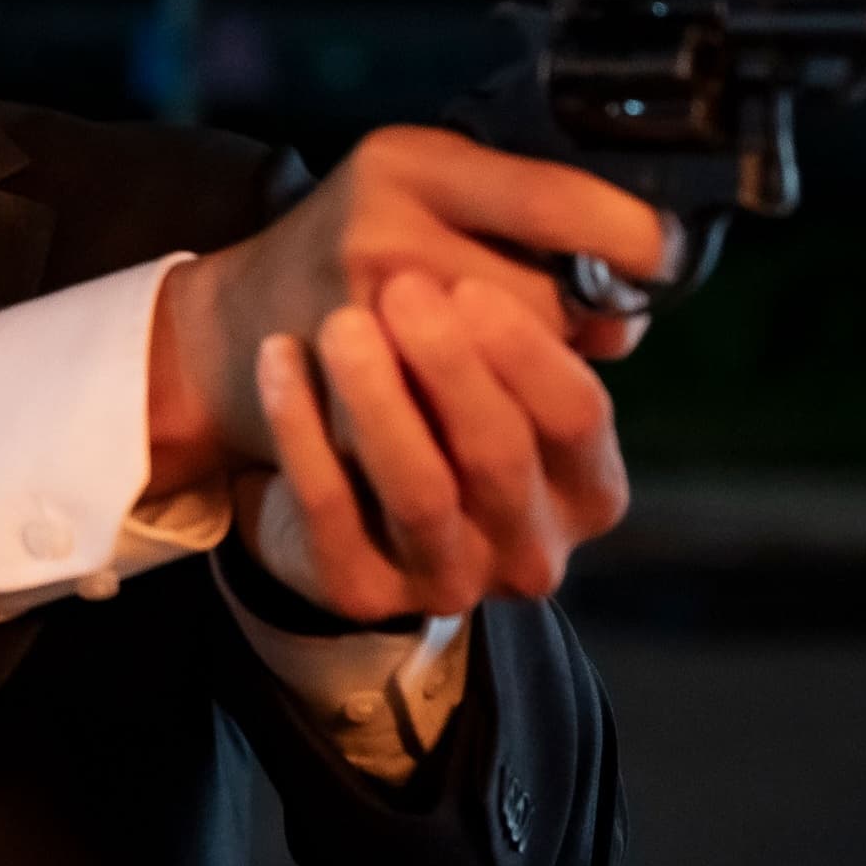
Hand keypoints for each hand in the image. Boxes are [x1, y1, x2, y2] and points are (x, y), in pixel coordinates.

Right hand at [157, 126, 671, 473]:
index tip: (662, 254)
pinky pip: (448, 453)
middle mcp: (376, 239)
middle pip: (540, 308)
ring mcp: (354, 329)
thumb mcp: (430, 186)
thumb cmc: (362, 246)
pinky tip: (456, 431)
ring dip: (526, 393)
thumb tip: (623, 311)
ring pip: (506, 387)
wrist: (236, 325)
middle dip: (565, 330)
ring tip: (502, 378)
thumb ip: (529, 218)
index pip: (552, 200)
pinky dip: (470, 451)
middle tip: (562, 326)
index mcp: (405, 165)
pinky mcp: (342, 411)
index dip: (629, 234)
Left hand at [233, 270, 631, 619]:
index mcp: (586, 490)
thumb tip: (575, 273)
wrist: (344, 498)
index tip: (467, 284)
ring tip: (340, 324)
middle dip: (449, 366)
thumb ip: (534, 327)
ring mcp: (450, 582)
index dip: (524, 350)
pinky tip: (279, 356)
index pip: (576, 417)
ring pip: (419, 490)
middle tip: (400, 290)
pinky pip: (328, 508)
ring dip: (379, 399)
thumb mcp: (493, 372)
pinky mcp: (362, 592)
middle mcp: (532, 551)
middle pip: (498, 454)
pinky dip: (302, 429)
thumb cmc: (438, 411)